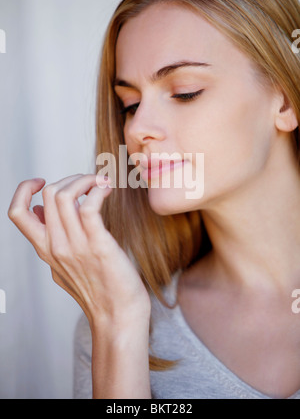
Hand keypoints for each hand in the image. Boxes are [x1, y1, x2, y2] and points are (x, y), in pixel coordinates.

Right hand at [7, 174, 150, 326]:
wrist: (118, 318)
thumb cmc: (98, 290)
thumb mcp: (61, 265)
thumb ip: (48, 239)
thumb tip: (37, 210)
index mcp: (45, 249)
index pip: (17, 212)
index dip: (24, 190)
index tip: (43, 181)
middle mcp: (55, 246)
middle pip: (48, 195)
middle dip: (70, 178)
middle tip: (88, 183)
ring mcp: (76, 246)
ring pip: (65, 196)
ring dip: (85, 180)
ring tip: (100, 184)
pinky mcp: (98, 245)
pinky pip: (89, 206)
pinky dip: (97, 190)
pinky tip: (107, 191)